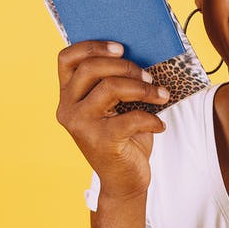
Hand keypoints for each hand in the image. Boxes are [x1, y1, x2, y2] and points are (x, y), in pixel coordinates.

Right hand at [55, 40, 170, 198]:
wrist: (125, 181)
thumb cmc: (124, 138)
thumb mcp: (117, 107)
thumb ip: (116, 82)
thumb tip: (141, 53)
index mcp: (68, 95)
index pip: (67, 58)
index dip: (92, 46)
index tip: (121, 48)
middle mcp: (68, 108)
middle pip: (90, 68)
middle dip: (126, 66)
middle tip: (149, 76)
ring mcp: (80, 125)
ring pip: (110, 88)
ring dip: (143, 89)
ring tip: (161, 96)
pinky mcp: (100, 141)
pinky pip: (130, 118)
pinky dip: (151, 119)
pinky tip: (159, 125)